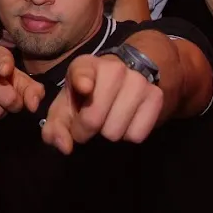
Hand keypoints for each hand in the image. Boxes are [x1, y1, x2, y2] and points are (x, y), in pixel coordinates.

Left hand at [41, 55, 163, 154]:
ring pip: (115, 131)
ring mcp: (138, 80)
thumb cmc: (88, 96)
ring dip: (109, 132)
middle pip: (94, 118)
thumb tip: (65, 147)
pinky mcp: (156, 96)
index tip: (85, 87)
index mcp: (86, 65)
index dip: (82, 81)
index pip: (83, 72)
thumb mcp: (66, 107)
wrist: (128, 81)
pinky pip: (137, 135)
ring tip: (109, 118)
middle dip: (86, 130)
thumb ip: (56, 128)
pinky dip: (129, 134)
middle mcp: (113, 68)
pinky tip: (127, 120)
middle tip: (90, 122)